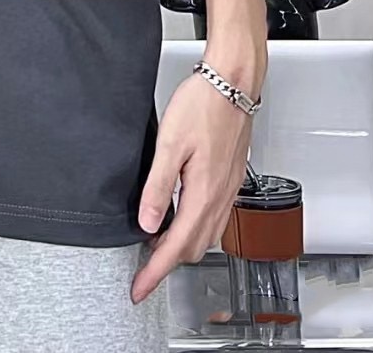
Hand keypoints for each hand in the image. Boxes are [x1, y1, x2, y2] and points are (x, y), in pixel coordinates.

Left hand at [130, 72, 251, 303]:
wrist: (232, 82)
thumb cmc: (203, 104)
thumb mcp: (170, 144)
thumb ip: (157, 186)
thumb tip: (146, 222)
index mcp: (204, 193)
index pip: (176, 247)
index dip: (155, 272)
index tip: (139, 290)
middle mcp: (220, 197)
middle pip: (194, 248)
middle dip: (167, 263)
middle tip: (141, 267)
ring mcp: (228, 189)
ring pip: (207, 235)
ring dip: (182, 246)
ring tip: (155, 245)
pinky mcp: (230, 178)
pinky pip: (214, 217)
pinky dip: (194, 228)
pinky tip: (179, 216)